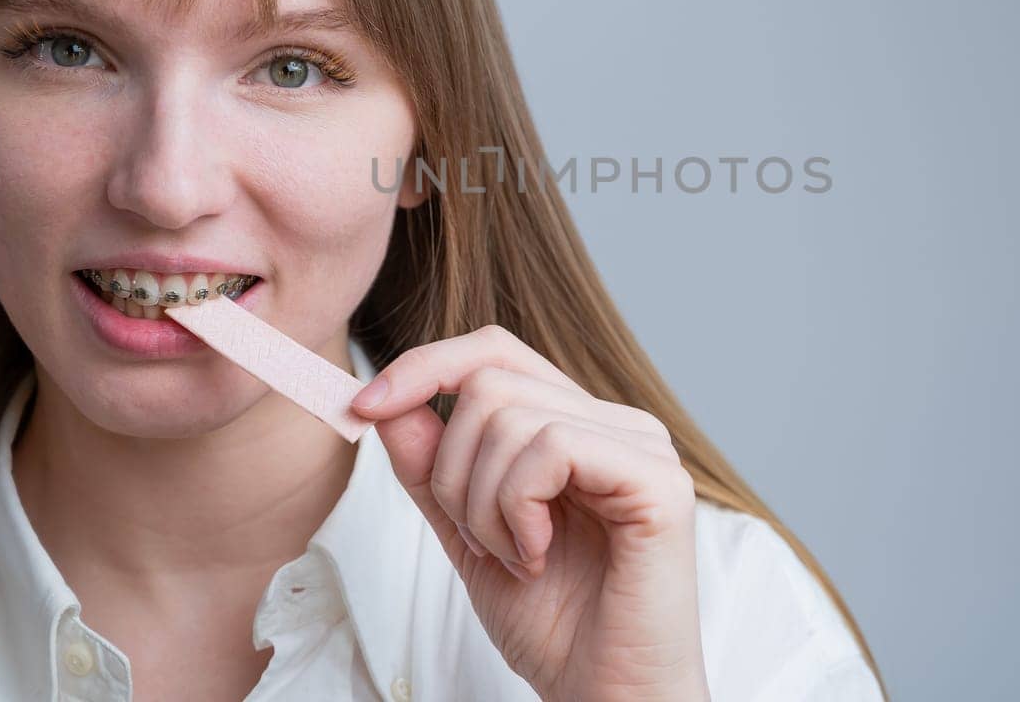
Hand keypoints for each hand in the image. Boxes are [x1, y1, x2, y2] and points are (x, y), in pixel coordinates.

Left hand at [350, 324, 711, 701]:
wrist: (605, 698)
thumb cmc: (554, 625)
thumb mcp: (467, 535)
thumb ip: (431, 469)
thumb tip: (387, 401)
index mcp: (578, 424)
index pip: (494, 352)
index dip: (424, 365)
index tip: (363, 407)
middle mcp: (616, 422)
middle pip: (490, 381)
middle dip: (451, 467)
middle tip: (478, 541)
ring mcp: (643, 445)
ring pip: (510, 415)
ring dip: (482, 502)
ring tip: (514, 557)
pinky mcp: (656, 480)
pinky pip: (552, 446)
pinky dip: (518, 507)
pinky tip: (538, 554)